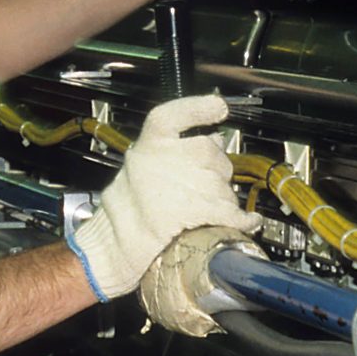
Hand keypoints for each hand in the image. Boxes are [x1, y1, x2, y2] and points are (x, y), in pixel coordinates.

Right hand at [66, 94, 256, 299]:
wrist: (108, 248)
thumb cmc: (121, 213)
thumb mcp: (136, 169)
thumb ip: (169, 153)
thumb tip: (210, 143)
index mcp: (146, 146)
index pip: (175, 115)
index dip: (200, 109)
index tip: (219, 107)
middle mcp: (162, 160)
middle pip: (209, 150)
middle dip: (219, 168)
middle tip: (212, 182)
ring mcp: (177, 185)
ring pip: (222, 183)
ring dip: (226, 197)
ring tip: (214, 209)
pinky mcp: (190, 214)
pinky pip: (228, 211)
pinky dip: (242, 218)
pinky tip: (247, 221)